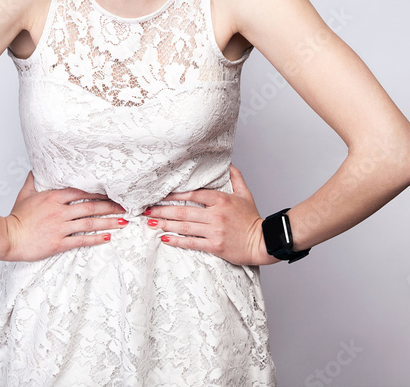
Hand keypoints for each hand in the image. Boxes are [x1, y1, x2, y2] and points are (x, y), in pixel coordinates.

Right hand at [2, 171, 127, 261]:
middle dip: (110, 207)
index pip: (81, 192)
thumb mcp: (24, 194)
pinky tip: (107, 238)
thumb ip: (33, 180)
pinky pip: (82, 240)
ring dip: (108, 222)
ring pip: (90, 223)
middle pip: (91, 207)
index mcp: (53, 197)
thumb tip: (36, 168)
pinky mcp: (59, 243)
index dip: (98, 192)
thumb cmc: (15, 217)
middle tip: (125, 206)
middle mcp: (60, 211)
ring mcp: (60, 227)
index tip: (111, 193)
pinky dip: (96, 239)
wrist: (8, 237)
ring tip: (123, 222)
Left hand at [143, 165, 278, 265]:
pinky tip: (164, 238)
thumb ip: (235, 177)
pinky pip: (191, 242)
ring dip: (165, 223)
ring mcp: (215, 231)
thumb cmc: (253, 219)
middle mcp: (216, 215)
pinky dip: (176, 240)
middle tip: (146, 209)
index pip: (193, 194)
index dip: (175, 194)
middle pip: (183, 210)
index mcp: (221, 200)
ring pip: (184, 226)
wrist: (263, 242)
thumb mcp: (245, 194)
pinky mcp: (215, 246)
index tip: (161, 194)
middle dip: (162, 209)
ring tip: (150, 221)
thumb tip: (228, 163)